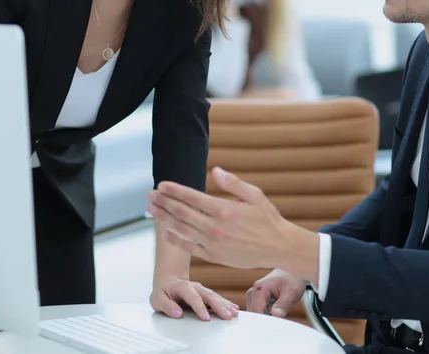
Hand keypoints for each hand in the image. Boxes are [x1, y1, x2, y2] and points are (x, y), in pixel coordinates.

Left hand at [147, 167, 292, 268]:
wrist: (279, 247)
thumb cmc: (267, 219)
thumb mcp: (254, 195)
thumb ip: (232, 183)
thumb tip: (214, 170)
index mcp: (223, 209)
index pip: (192, 197)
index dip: (174, 190)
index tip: (161, 185)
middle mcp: (215, 227)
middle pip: (182, 212)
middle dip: (164, 202)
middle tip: (149, 195)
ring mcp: (213, 243)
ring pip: (182, 229)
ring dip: (164, 218)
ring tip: (151, 210)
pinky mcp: (215, 256)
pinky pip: (191, 247)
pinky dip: (176, 240)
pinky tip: (166, 232)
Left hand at [150, 276, 238, 320]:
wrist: (168, 282)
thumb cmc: (163, 292)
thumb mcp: (157, 299)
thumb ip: (167, 305)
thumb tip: (177, 313)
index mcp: (183, 287)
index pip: (192, 297)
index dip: (199, 307)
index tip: (206, 318)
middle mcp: (195, 287)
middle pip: (208, 295)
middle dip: (219, 306)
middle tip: (227, 315)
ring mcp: (202, 290)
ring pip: (215, 296)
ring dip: (225, 304)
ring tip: (234, 313)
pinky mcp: (206, 294)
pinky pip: (218, 298)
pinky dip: (226, 303)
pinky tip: (234, 308)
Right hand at [246, 269, 306, 317]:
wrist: (292, 270)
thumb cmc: (292, 279)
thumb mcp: (291, 292)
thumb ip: (283, 305)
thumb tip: (275, 315)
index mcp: (260, 288)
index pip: (256, 311)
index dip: (263, 321)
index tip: (273, 327)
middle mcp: (253, 291)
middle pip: (253, 313)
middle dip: (263, 321)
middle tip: (277, 323)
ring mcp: (253, 295)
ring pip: (254, 314)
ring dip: (264, 318)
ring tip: (277, 316)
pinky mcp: (256, 298)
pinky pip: (257, 311)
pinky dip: (264, 315)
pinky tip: (274, 314)